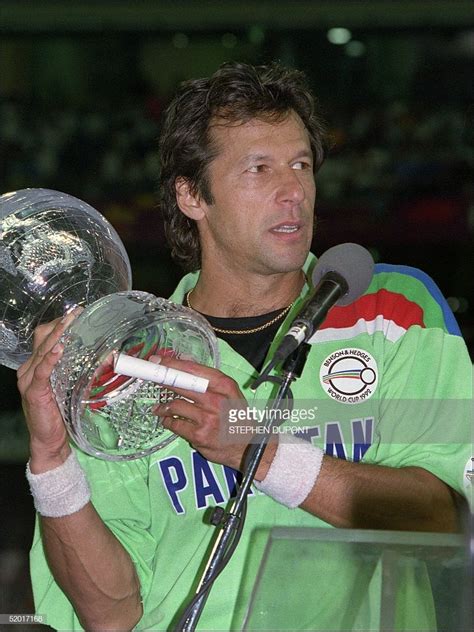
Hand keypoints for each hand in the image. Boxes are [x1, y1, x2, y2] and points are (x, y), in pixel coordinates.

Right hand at [17, 310, 80, 471]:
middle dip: (60, 324)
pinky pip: (41, 372)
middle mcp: (30, 369)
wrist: (49, 441)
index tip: (77, 313)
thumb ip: (81, 371)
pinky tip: (58, 350)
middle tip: (77, 313)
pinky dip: (49, 359)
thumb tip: (108, 357)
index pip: (46, 336)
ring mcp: (29, 379)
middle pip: (43, 338)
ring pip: (43, 351)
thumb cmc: (61, 413)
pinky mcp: (34, 392)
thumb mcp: (71, 386)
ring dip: (58, 336)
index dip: (60, 323)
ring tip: (70, 324)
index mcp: (38, 364)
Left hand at [152, 356, 250, 470]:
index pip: (194, 370)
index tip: (159, 361)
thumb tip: (184, 363)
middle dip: (164, 380)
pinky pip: (175, 424)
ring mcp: (207, 418)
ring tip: (160, 408)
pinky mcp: (199, 435)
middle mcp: (216, 400)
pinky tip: (168, 421)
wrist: (248, 446)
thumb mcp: (230, 394)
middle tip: (154, 379)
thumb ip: (209, 380)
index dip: (173, 364)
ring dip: (164, 407)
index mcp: (225, 386)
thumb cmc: (236, 417)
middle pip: (181, 384)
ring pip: (175, 405)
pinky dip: (168, 421)